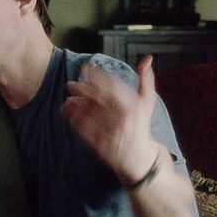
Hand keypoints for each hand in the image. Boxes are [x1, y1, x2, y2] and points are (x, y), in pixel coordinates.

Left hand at [62, 55, 159, 183]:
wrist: (138, 156)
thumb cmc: (141, 125)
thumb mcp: (148, 102)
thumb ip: (146, 79)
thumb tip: (147, 59)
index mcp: (132, 106)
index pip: (112, 85)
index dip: (97, 75)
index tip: (86, 68)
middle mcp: (121, 118)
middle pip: (97, 98)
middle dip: (81, 89)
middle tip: (70, 83)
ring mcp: (110, 131)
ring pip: (88, 113)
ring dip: (75, 105)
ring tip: (68, 99)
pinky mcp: (100, 143)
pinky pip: (84, 129)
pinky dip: (74, 120)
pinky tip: (69, 113)